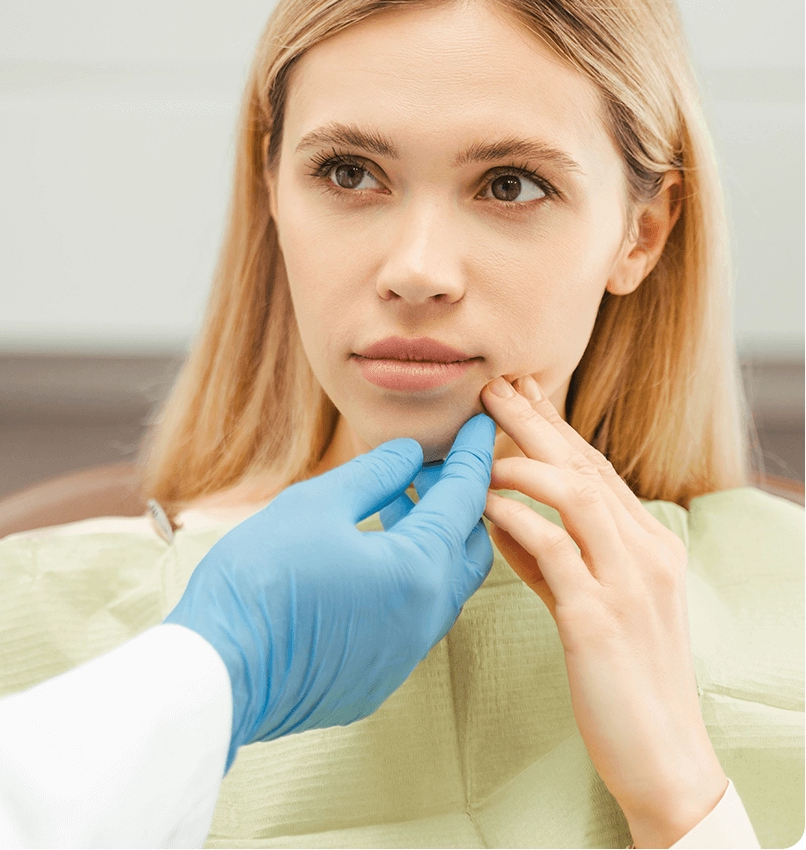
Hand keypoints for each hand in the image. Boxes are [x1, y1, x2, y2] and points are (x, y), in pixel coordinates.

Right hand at [165, 413, 495, 768]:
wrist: (219, 672)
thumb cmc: (261, 579)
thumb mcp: (316, 505)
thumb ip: (374, 475)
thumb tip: (409, 455)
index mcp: (419, 571)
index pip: (465, 499)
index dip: (472, 455)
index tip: (480, 424)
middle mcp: (425, 620)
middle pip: (467, 548)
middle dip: (458, 502)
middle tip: (427, 467)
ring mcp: (403, 656)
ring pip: (440, 586)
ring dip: (428, 540)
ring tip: (392, 503)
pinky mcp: (376, 678)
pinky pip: (411, 619)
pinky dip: (406, 579)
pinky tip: (366, 557)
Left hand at [480, 375, 725, 848]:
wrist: (662, 754)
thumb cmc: (619, 675)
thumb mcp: (588, 602)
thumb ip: (550, 558)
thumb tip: (497, 516)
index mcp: (648, 545)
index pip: (597, 467)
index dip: (555, 426)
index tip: (520, 391)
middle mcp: (645, 553)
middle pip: (586, 467)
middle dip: (536, 422)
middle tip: (494, 388)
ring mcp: (628, 584)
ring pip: (578, 496)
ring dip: (524, 463)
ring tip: (479, 445)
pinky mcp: (600, 619)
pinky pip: (555, 552)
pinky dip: (518, 520)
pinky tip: (484, 505)